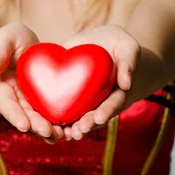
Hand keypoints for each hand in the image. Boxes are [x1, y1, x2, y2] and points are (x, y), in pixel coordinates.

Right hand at [0, 21, 63, 143]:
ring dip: (47, 129)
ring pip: (37, 118)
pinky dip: (58, 121)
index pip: (6, 103)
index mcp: (0, 85)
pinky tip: (69, 128)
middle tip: (49, 133)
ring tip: (60, 135)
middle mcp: (14, 98)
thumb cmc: (12, 38)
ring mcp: (28, 100)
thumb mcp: (5, 37)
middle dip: (35, 126)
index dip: (14, 115)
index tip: (24, 126)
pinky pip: (49, 111)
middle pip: (24, 115)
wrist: (24, 42)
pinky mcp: (43, 99)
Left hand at [61, 24, 140, 140]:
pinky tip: (46, 120)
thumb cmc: (120, 45)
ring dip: (70, 126)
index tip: (99, 118)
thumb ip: (128, 63)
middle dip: (86, 124)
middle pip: (94, 116)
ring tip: (63, 133)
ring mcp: (84, 98)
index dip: (106, 112)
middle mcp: (100, 100)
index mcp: (117, 92)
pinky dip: (54, 113)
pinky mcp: (68, 89)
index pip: (113, 104)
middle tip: (78, 130)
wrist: (102, 41)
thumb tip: (126, 83)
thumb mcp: (128, 48)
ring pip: (78, 116)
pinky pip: (61, 103)